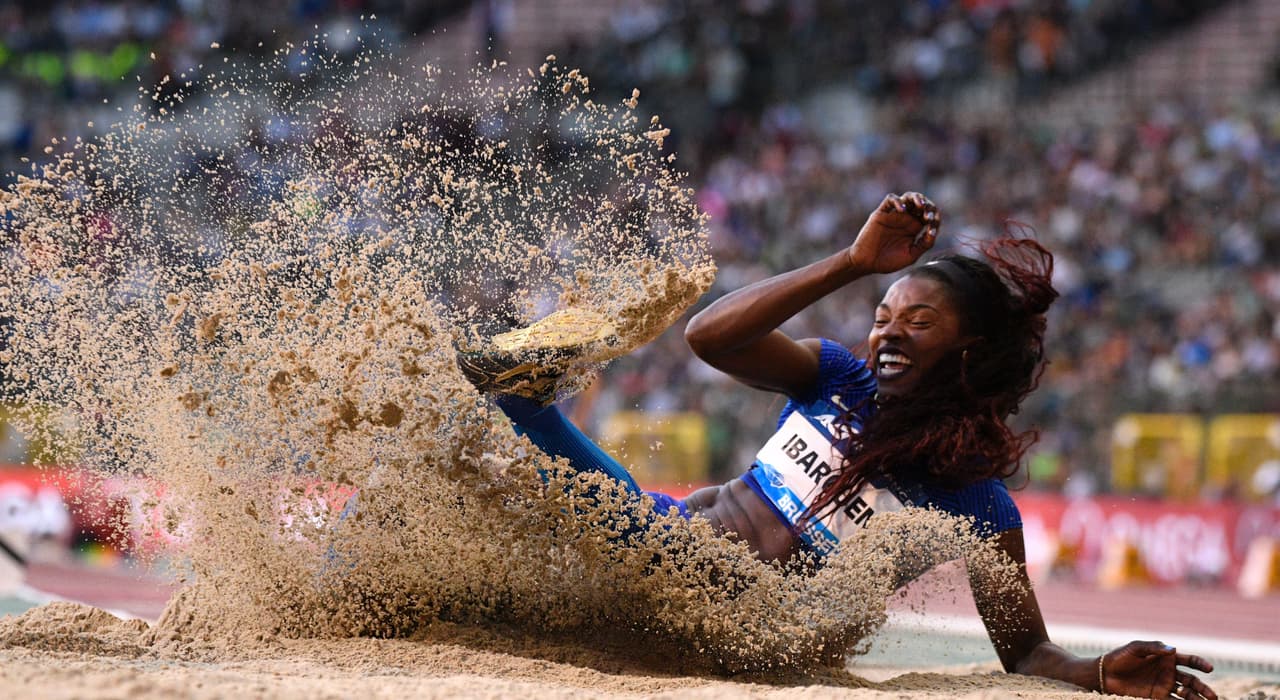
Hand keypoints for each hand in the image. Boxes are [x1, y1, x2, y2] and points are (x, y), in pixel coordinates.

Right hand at [847, 192, 938, 274]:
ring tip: (920, 205)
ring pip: (907, 197)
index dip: (935, 217)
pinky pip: (890, 199)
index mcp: (915, 228)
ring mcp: (894, 215)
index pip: (929, 216)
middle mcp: (906, 219)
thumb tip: (933, 231)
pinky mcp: (881, 213)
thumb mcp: (911, 255)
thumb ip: (924, 244)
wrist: (867, 263)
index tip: (933, 224)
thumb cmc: (888, 261)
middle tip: (928, 215)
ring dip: (916, 198)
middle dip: (928, 206)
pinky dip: (897, 201)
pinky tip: (903, 209)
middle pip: (921, 204)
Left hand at [1100, 641, 1215, 698]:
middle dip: (1203, 689)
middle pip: (1191, 681)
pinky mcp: (1156, 697)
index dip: (1200, 664)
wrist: (1105, 673)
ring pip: (1186, 694)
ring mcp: (1164, 685)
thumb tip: (1174, 649)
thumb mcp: (1135, 648)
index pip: (1189, 661)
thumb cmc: (1120, 657)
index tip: (1209, 669)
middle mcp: (1169, 672)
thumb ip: (1154, 647)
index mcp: (1166, 658)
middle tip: (1213, 697)